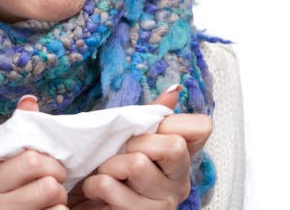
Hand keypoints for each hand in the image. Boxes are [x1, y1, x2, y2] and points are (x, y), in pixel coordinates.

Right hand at [0, 95, 68, 209]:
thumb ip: (13, 135)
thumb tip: (29, 100)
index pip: (20, 145)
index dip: (44, 154)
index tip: (46, 161)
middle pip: (37, 165)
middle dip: (56, 174)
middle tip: (56, 182)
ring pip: (49, 191)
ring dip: (60, 198)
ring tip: (53, 201)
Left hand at [70, 85, 212, 209]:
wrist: (88, 204)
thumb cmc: (112, 169)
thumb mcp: (130, 139)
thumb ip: (151, 116)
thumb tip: (174, 90)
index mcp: (180, 158)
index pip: (201, 128)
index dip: (172, 122)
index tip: (149, 130)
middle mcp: (179, 183)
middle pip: (174, 145)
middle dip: (136, 142)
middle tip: (121, 152)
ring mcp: (162, 204)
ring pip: (137, 164)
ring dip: (109, 165)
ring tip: (104, 172)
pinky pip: (110, 186)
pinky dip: (94, 183)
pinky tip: (96, 190)